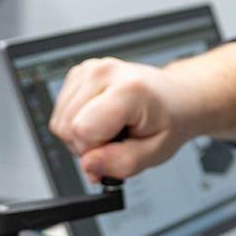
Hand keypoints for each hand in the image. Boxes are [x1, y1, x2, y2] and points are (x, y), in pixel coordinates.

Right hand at [48, 44, 235, 181]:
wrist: (176, 97)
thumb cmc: (169, 120)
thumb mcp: (156, 152)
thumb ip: (122, 163)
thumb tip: (88, 166)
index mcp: (128, 89)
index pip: (81, 129)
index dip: (93, 151)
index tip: (115, 149)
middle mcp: (105, 72)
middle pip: (66, 126)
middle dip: (86, 145)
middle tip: (115, 141)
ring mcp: (90, 69)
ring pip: (59, 119)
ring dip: (80, 134)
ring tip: (110, 129)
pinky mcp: (80, 72)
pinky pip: (61, 110)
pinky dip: (77, 121)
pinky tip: (101, 118)